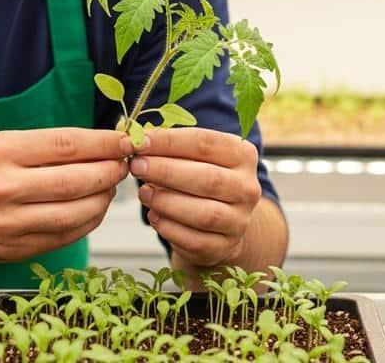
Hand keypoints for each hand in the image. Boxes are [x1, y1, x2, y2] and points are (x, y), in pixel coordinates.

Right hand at [0, 128, 129, 262]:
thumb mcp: (5, 143)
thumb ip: (51, 145)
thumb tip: (107, 144)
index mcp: (2, 152)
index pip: (68, 145)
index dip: (104, 144)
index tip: (125, 142)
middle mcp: (3, 188)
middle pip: (76, 181)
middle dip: (110, 173)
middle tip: (123, 166)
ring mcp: (8, 224)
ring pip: (75, 214)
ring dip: (103, 200)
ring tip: (110, 187)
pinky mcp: (14, 250)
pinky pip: (65, 237)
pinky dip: (88, 222)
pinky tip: (94, 208)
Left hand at [127, 128, 263, 267]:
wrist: (223, 221)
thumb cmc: (202, 179)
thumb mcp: (195, 157)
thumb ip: (172, 147)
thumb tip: (138, 139)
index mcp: (243, 156)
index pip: (206, 143)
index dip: (170, 141)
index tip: (140, 141)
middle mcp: (247, 188)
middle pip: (207, 178)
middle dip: (166, 170)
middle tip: (137, 166)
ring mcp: (239, 220)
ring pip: (204, 213)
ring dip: (167, 202)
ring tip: (143, 192)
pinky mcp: (225, 246)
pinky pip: (195, 240)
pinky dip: (169, 228)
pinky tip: (154, 216)